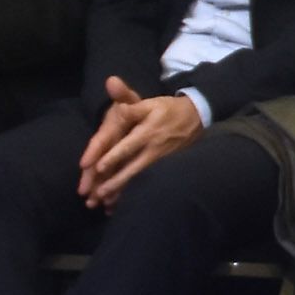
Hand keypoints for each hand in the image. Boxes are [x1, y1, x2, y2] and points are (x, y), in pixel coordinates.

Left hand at [77, 76, 203, 207]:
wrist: (197, 117)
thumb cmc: (167, 110)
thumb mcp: (149, 101)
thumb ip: (128, 99)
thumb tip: (112, 89)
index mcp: (146, 131)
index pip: (127, 145)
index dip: (113, 156)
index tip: (98, 167)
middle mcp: (153, 149)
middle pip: (132, 168)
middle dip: (115, 183)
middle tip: (97, 195)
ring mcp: (160, 161)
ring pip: (139, 179)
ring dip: (122, 192)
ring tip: (106, 204)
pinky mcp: (164, 168)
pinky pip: (147, 183)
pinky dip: (134, 194)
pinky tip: (122, 205)